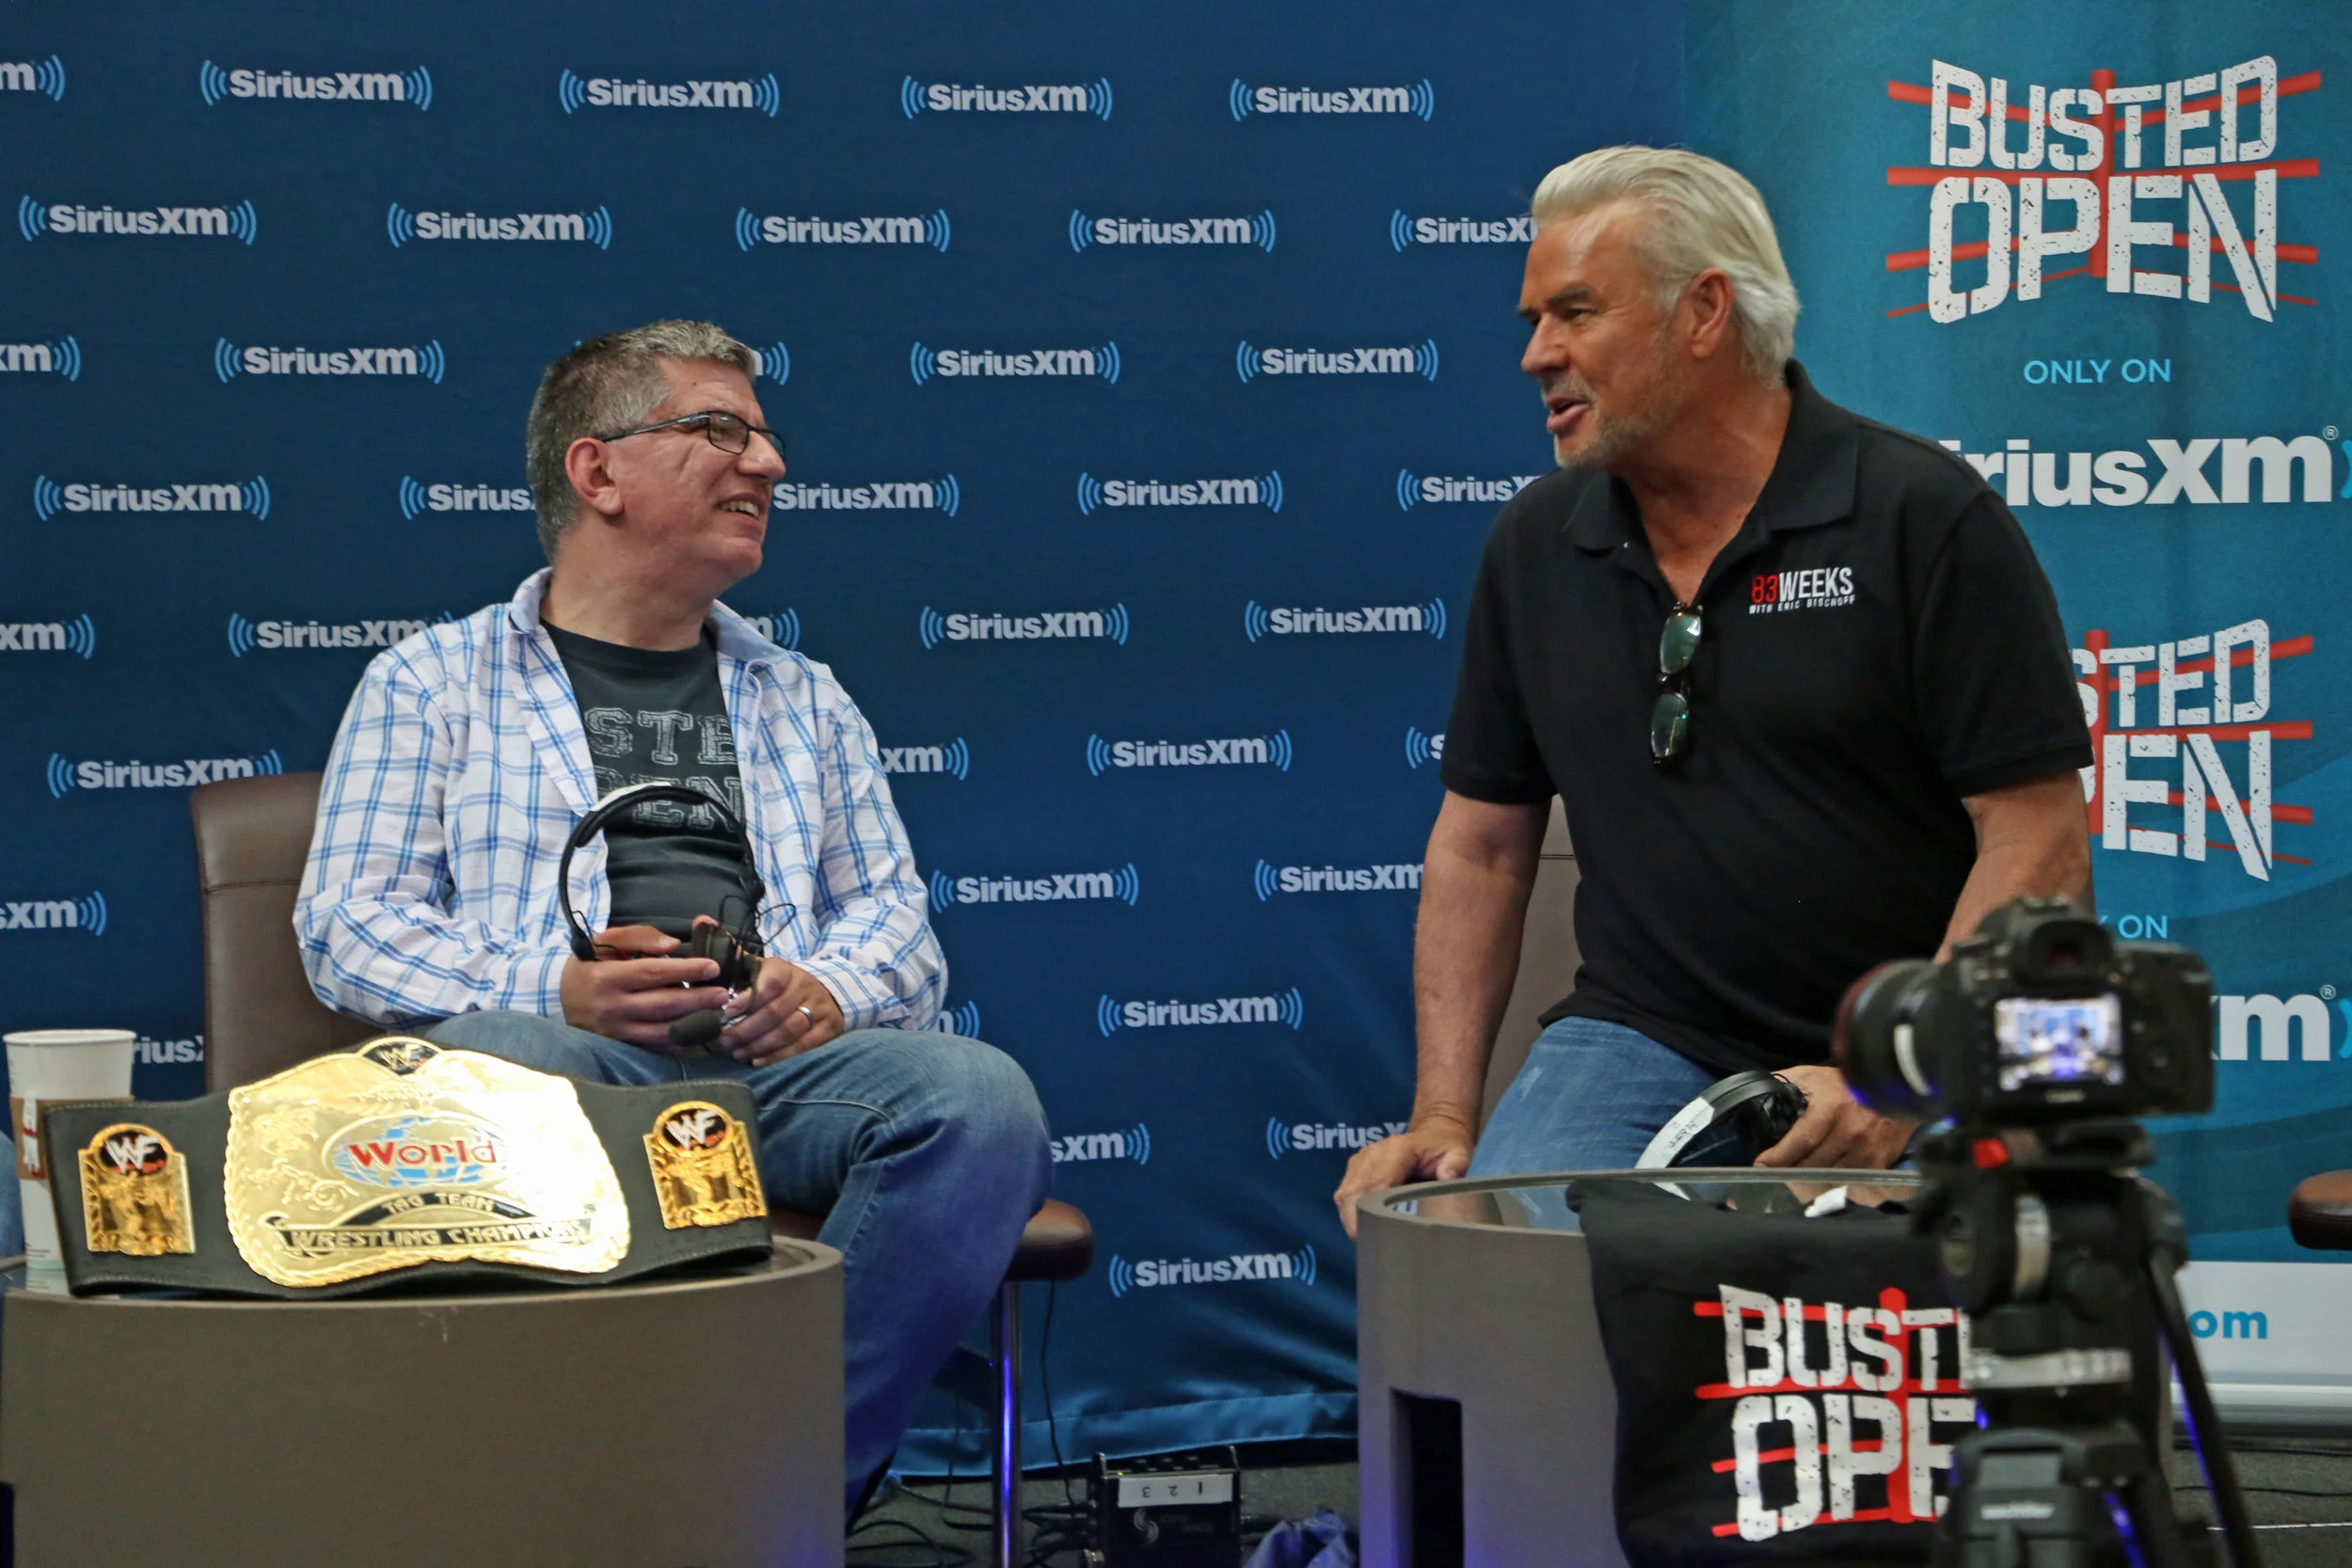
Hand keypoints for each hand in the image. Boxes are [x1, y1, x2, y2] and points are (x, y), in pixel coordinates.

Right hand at [559, 925, 727, 1050]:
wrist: (555, 998)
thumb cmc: (587, 964)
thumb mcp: (605, 941)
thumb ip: (639, 938)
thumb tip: (673, 946)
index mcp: (607, 978)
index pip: (653, 973)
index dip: (685, 970)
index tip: (712, 967)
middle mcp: (612, 1008)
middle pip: (663, 1005)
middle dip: (697, 999)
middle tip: (724, 994)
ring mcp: (616, 1032)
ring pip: (662, 1031)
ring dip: (694, 1023)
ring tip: (718, 1014)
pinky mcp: (620, 1046)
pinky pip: (655, 1047)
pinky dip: (679, 1041)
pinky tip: (699, 1031)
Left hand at [713, 954, 845, 1066]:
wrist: (828, 991)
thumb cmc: (782, 982)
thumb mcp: (762, 967)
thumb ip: (733, 953)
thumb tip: (702, 921)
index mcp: (784, 969)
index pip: (769, 983)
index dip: (747, 998)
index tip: (725, 1011)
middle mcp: (804, 986)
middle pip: (775, 1012)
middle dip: (746, 1030)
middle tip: (724, 1041)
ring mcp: (818, 1007)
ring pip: (788, 1030)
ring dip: (759, 1045)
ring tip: (737, 1053)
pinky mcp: (827, 1027)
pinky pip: (802, 1045)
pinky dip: (778, 1055)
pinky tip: (758, 1061)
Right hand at [1334, 1116, 1475, 1239]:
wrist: (1433, 1134)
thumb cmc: (1445, 1148)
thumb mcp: (1458, 1153)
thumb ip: (1455, 1164)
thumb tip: (1447, 1178)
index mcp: (1398, 1149)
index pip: (1378, 1179)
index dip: (1371, 1206)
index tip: (1369, 1231)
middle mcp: (1374, 1152)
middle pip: (1354, 1189)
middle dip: (1354, 1218)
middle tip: (1362, 1244)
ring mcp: (1362, 1159)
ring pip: (1345, 1192)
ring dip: (1349, 1217)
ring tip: (1361, 1240)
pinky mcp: (1355, 1168)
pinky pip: (1345, 1193)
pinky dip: (1348, 1212)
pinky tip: (1359, 1228)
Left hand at [1752, 1064, 1915, 1170]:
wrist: (1895, 1087)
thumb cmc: (1847, 1083)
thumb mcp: (1813, 1074)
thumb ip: (1785, 1082)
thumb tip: (1756, 1091)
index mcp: (1832, 1107)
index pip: (1801, 1140)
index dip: (1779, 1157)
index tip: (1761, 1165)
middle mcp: (1851, 1131)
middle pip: (1813, 1165)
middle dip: (1789, 1171)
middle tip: (1774, 1173)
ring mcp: (1868, 1149)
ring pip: (1830, 1177)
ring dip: (1810, 1181)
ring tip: (1795, 1177)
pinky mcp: (1880, 1162)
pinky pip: (1850, 1183)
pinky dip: (1834, 1184)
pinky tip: (1822, 1180)